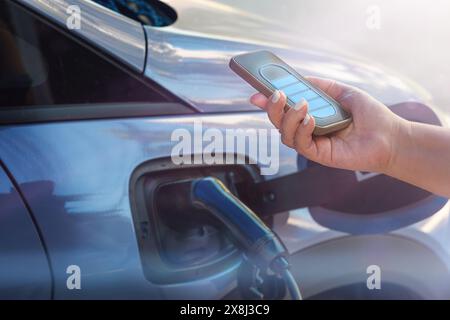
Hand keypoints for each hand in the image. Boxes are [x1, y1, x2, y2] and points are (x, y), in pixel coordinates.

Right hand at [250, 77, 405, 172]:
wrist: (389, 136)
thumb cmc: (370, 116)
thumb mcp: (344, 92)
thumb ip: (322, 86)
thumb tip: (301, 79)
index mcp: (311, 115)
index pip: (284, 109)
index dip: (268, 101)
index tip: (257, 91)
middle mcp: (307, 130)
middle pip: (278, 122)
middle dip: (272, 108)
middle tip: (275, 95)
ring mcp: (312, 143)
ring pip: (285, 134)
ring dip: (288, 117)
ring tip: (301, 104)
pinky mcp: (319, 155)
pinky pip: (301, 144)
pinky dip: (301, 130)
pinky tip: (310, 119)